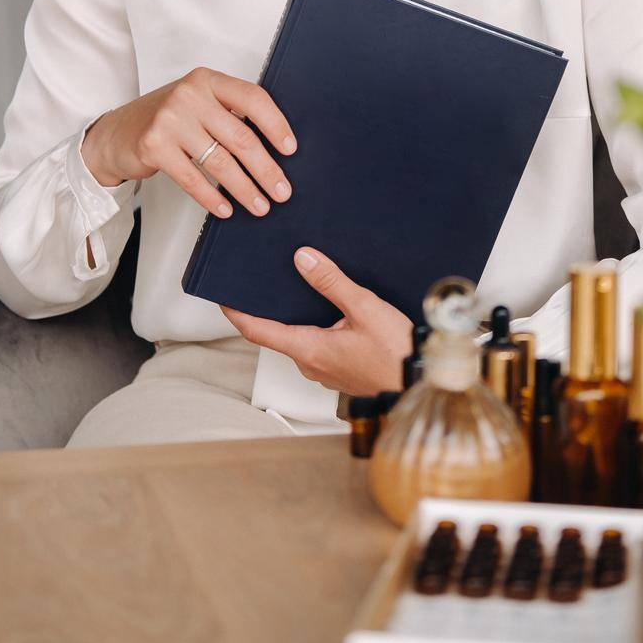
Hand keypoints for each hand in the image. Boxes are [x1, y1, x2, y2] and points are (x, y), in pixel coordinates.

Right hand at [79, 67, 296, 222]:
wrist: (116, 134)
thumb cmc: (167, 120)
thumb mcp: (198, 104)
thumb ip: (229, 114)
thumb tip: (275, 148)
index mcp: (208, 80)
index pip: (253, 98)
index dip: (276, 125)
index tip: (291, 150)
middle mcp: (189, 95)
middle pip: (240, 137)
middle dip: (266, 169)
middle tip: (282, 191)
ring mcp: (169, 119)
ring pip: (220, 162)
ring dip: (245, 188)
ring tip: (260, 206)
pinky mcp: (154, 146)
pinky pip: (192, 178)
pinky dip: (212, 198)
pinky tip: (227, 209)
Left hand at [220, 248, 414, 397]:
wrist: (419, 382)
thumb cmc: (395, 354)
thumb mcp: (364, 308)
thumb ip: (332, 282)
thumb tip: (303, 259)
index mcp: (309, 348)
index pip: (258, 331)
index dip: (237, 313)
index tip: (224, 298)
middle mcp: (311, 364)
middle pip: (278, 334)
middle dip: (271, 309)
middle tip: (266, 283)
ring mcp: (325, 371)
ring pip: (300, 340)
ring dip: (297, 319)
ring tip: (301, 290)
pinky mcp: (340, 372)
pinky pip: (318, 347)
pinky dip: (316, 328)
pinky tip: (332, 313)